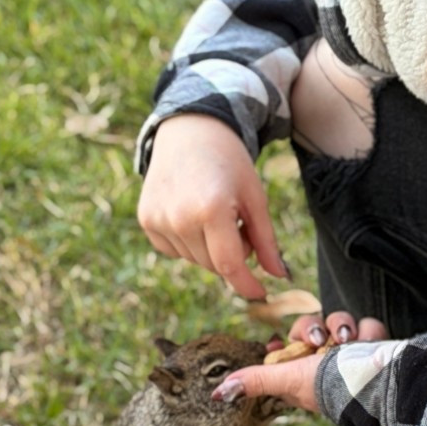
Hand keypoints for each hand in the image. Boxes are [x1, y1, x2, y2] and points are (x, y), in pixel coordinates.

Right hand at [138, 114, 286, 302]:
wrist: (190, 131)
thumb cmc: (230, 163)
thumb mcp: (255, 197)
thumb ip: (266, 240)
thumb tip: (279, 276)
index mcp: (212, 210)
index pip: (229, 266)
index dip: (247, 285)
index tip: (260, 293)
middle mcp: (179, 218)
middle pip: (213, 265)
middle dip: (232, 255)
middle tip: (239, 223)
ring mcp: (158, 220)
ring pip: (194, 259)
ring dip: (210, 248)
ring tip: (215, 213)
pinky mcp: (147, 220)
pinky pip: (174, 250)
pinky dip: (189, 242)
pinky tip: (192, 213)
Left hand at [218, 312, 388, 415]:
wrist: (379, 384)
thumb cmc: (330, 386)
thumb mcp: (288, 380)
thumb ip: (256, 381)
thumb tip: (217, 392)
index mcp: (304, 371)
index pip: (289, 344)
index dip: (287, 337)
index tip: (283, 338)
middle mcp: (327, 361)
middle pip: (312, 326)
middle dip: (314, 327)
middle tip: (319, 338)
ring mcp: (352, 351)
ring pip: (339, 321)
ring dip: (342, 326)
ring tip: (348, 340)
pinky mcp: (375, 343)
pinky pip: (366, 324)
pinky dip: (368, 331)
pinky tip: (368, 342)